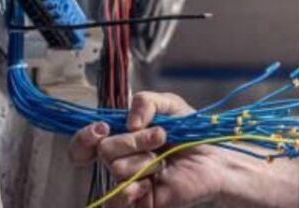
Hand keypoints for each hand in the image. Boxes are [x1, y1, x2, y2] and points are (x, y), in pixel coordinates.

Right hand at [69, 92, 222, 206]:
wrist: (214, 159)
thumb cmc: (192, 134)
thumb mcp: (170, 105)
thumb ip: (146, 101)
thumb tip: (127, 122)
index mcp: (121, 138)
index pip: (84, 143)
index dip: (85, 136)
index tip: (103, 128)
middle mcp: (119, 162)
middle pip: (104, 150)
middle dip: (135, 140)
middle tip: (161, 137)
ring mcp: (126, 184)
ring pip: (116, 169)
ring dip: (145, 160)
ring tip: (164, 161)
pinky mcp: (137, 204)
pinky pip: (117, 199)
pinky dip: (133, 188)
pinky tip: (150, 184)